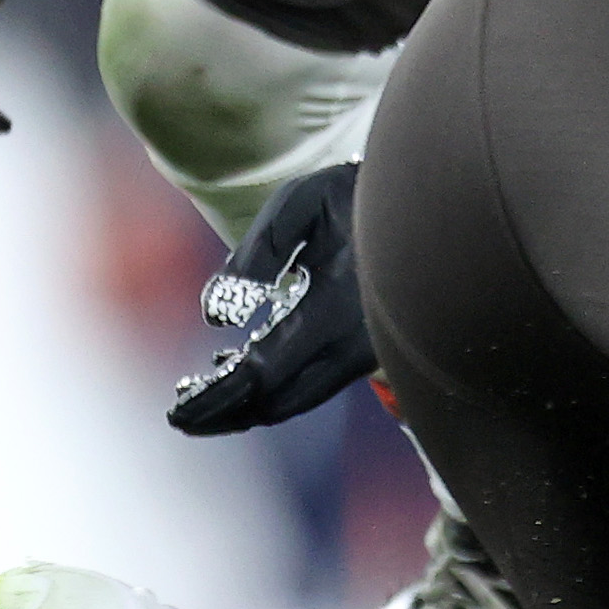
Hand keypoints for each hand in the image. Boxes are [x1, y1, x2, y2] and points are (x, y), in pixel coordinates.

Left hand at [168, 163, 375, 435]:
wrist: (434, 202)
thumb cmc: (362, 191)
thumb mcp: (304, 201)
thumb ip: (257, 251)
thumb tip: (217, 315)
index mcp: (336, 310)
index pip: (264, 375)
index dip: (217, 398)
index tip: (175, 409)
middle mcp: (355, 345)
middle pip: (279, 405)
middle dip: (225, 415)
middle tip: (179, 416)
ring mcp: (366, 353)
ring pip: (298, 400)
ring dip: (248, 405)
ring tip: (202, 395)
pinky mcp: (367, 351)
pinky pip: (315, 384)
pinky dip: (274, 388)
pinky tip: (241, 365)